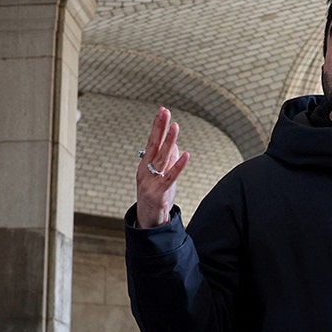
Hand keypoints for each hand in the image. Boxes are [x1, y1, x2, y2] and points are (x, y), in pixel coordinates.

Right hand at [135, 107, 189, 227]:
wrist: (148, 220)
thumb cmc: (155, 196)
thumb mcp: (160, 175)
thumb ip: (166, 160)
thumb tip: (174, 145)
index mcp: (145, 164)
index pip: (152, 141)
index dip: (157, 126)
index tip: (162, 111)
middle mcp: (146, 170)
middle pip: (154, 145)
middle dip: (160, 127)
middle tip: (165, 112)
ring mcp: (151, 181)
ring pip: (161, 158)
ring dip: (169, 141)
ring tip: (175, 127)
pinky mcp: (159, 192)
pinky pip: (170, 176)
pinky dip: (178, 165)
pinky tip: (186, 155)